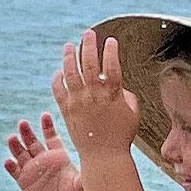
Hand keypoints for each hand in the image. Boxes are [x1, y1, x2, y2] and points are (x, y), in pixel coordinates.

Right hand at [2, 116, 83, 190]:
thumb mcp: (81, 183)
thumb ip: (85, 174)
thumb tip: (98, 166)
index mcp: (58, 156)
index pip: (51, 137)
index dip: (48, 126)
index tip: (45, 115)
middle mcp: (44, 159)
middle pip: (33, 142)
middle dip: (27, 132)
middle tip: (23, 123)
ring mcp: (32, 169)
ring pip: (21, 153)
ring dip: (16, 145)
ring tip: (12, 138)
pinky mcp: (24, 181)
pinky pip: (15, 171)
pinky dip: (11, 166)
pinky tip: (8, 161)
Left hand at [51, 31, 143, 162]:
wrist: (104, 156)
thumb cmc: (122, 135)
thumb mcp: (132, 113)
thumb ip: (125, 95)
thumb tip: (118, 85)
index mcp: (112, 95)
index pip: (111, 66)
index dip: (110, 51)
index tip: (110, 40)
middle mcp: (94, 96)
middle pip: (89, 64)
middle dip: (88, 45)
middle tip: (88, 34)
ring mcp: (79, 102)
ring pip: (70, 73)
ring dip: (69, 57)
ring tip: (69, 46)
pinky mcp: (67, 111)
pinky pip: (59, 91)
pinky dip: (57, 79)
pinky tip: (59, 71)